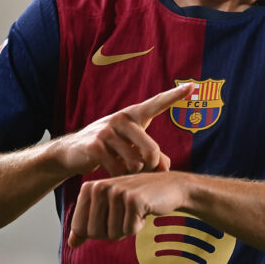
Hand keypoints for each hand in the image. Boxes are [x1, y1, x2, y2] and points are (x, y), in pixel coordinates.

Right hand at [58, 83, 191, 176]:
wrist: (72, 152)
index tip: (192, 87)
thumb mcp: (131, 148)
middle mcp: (121, 119)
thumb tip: (167, 169)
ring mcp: (107, 131)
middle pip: (151, 149)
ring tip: (123, 169)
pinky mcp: (95, 146)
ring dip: (133, 173)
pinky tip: (110, 171)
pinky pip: (118, 169)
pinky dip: (118, 176)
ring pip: (135, 163)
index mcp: (133, 115)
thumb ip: (153, 157)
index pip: (157, 104)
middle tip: (146, 170)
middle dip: (152, 166)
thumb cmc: (109, 147)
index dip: (175, 96)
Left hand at [67, 171, 187, 246]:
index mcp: (89, 188)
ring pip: (113, 233)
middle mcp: (99, 187)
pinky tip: (144, 210)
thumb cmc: (136, 199)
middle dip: (112, 231)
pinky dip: (138, 226)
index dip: (97, 231)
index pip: (80, 228)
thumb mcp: (109, 209)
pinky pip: (129, 230)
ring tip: (135, 211)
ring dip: (127, 228)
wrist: (169, 187)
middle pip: (94, 233)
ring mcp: (117, 192)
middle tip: (125, 215)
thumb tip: (71, 243)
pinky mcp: (134, 200)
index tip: (111, 216)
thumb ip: (89, 225)